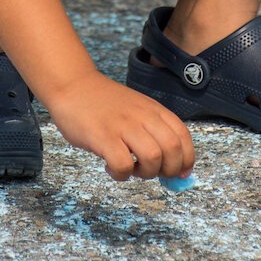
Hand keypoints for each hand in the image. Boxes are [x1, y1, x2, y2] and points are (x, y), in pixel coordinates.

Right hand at [45, 73, 195, 180]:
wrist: (73, 85)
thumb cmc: (105, 104)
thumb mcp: (136, 109)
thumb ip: (153, 130)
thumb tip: (171, 165)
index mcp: (154, 109)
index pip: (183, 136)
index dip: (187, 159)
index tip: (180, 173)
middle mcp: (143, 116)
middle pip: (173, 149)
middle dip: (169, 170)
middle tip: (152, 173)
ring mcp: (123, 126)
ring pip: (153, 158)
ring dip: (145, 173)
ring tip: (131, 168)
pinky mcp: (103, 137)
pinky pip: (123, 165)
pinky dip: (121, 175)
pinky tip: (110, 167)